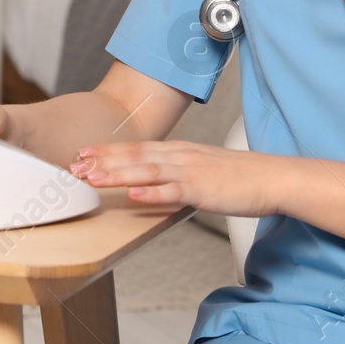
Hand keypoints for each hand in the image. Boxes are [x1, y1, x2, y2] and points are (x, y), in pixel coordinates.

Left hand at [69, 140, 276, 216]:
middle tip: (73, 165)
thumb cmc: (238, 176)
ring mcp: (190, 172)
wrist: (271, 177)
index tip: (82, 152)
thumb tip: (153, 181)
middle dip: (102, 160)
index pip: (136, 147)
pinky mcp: (203, 190)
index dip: (107, 150)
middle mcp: (180, 156)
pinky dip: (152, 194)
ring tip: (92, 178)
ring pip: (146, 171)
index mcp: (178, 151)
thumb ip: (176, 172)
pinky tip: (133, 196)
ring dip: (117, 174)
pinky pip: (173, 192)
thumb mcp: (201, 168)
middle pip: (134, 156)